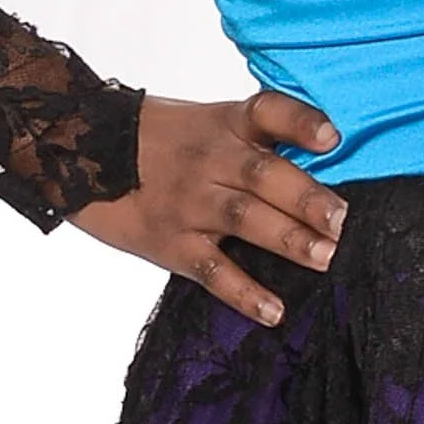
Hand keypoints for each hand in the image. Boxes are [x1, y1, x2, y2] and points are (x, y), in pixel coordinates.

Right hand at [68, 88, 345, 327]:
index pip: (267, 112)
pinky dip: (243, 292)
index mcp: (225, 125)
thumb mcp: (205, 121)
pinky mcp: (171, 243)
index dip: (300, 122)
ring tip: (325, 257)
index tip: (332, 136)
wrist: (79, 152)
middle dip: (306, 198)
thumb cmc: (158, 139)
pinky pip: (212, 270)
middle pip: (263, 175)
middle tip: (343, 220)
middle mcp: (211, 161)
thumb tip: (320, 165)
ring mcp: (190, 203)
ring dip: (288, 239)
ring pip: (245, 220)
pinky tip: (273, 310)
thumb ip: (253, 141)